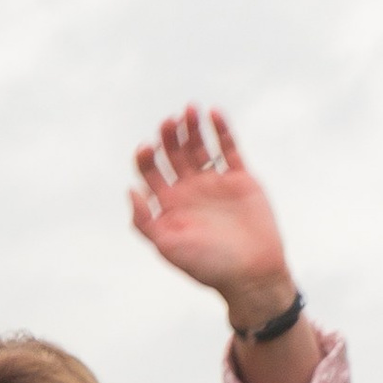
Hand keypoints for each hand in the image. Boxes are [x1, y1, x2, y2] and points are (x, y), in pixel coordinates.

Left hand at [128, 107, 296, 323]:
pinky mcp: (240, 178)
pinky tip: (212, 113)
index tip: (147, 147)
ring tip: (189, 109)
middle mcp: (189, 191)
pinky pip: (228, 148)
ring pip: (199, 146)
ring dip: (192, 127)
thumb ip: (144, 221)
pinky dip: (221, 129)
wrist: (252, 273)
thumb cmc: (208, 266)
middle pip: (173, 154)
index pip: (150, 172)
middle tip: (168, 123)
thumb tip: (130, 190)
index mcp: (169, 206)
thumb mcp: (167, 247)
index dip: (145, 157)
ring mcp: (214, 183)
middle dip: (169, 136)